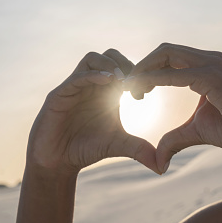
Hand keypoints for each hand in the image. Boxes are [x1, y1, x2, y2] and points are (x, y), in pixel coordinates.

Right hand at [27, 49, 159, 174]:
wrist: (58, 162)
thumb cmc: (87, 148)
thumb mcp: (118, 145)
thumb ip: (140, 149)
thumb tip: (163, 166)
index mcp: (106, 90)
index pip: (123, 66)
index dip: (137, 75)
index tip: (143, 95)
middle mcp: (91, 84)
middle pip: (109, 56)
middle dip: (125, 64)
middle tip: (134, 84)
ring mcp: (74, 87)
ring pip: (91, 59)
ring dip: (109, 65)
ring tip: (122, 80)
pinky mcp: (59, 95)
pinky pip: (76, 77)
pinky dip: (92, 76)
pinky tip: (108, 83)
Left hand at [124, 43, 221, 172]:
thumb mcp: (197, 131)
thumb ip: (175, 138)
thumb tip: (158, 161)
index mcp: (205, 67)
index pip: (169, 57)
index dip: (147, 70)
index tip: (133, 90)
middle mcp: (208, 59)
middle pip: (164, 51)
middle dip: (141, 66)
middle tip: (128, 89)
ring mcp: (212, 65)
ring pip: (166, 54)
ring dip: (143, 70)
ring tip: (130, 90)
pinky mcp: (213, 77)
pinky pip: (175, 74)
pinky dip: (153, 79)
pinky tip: (140, 91)